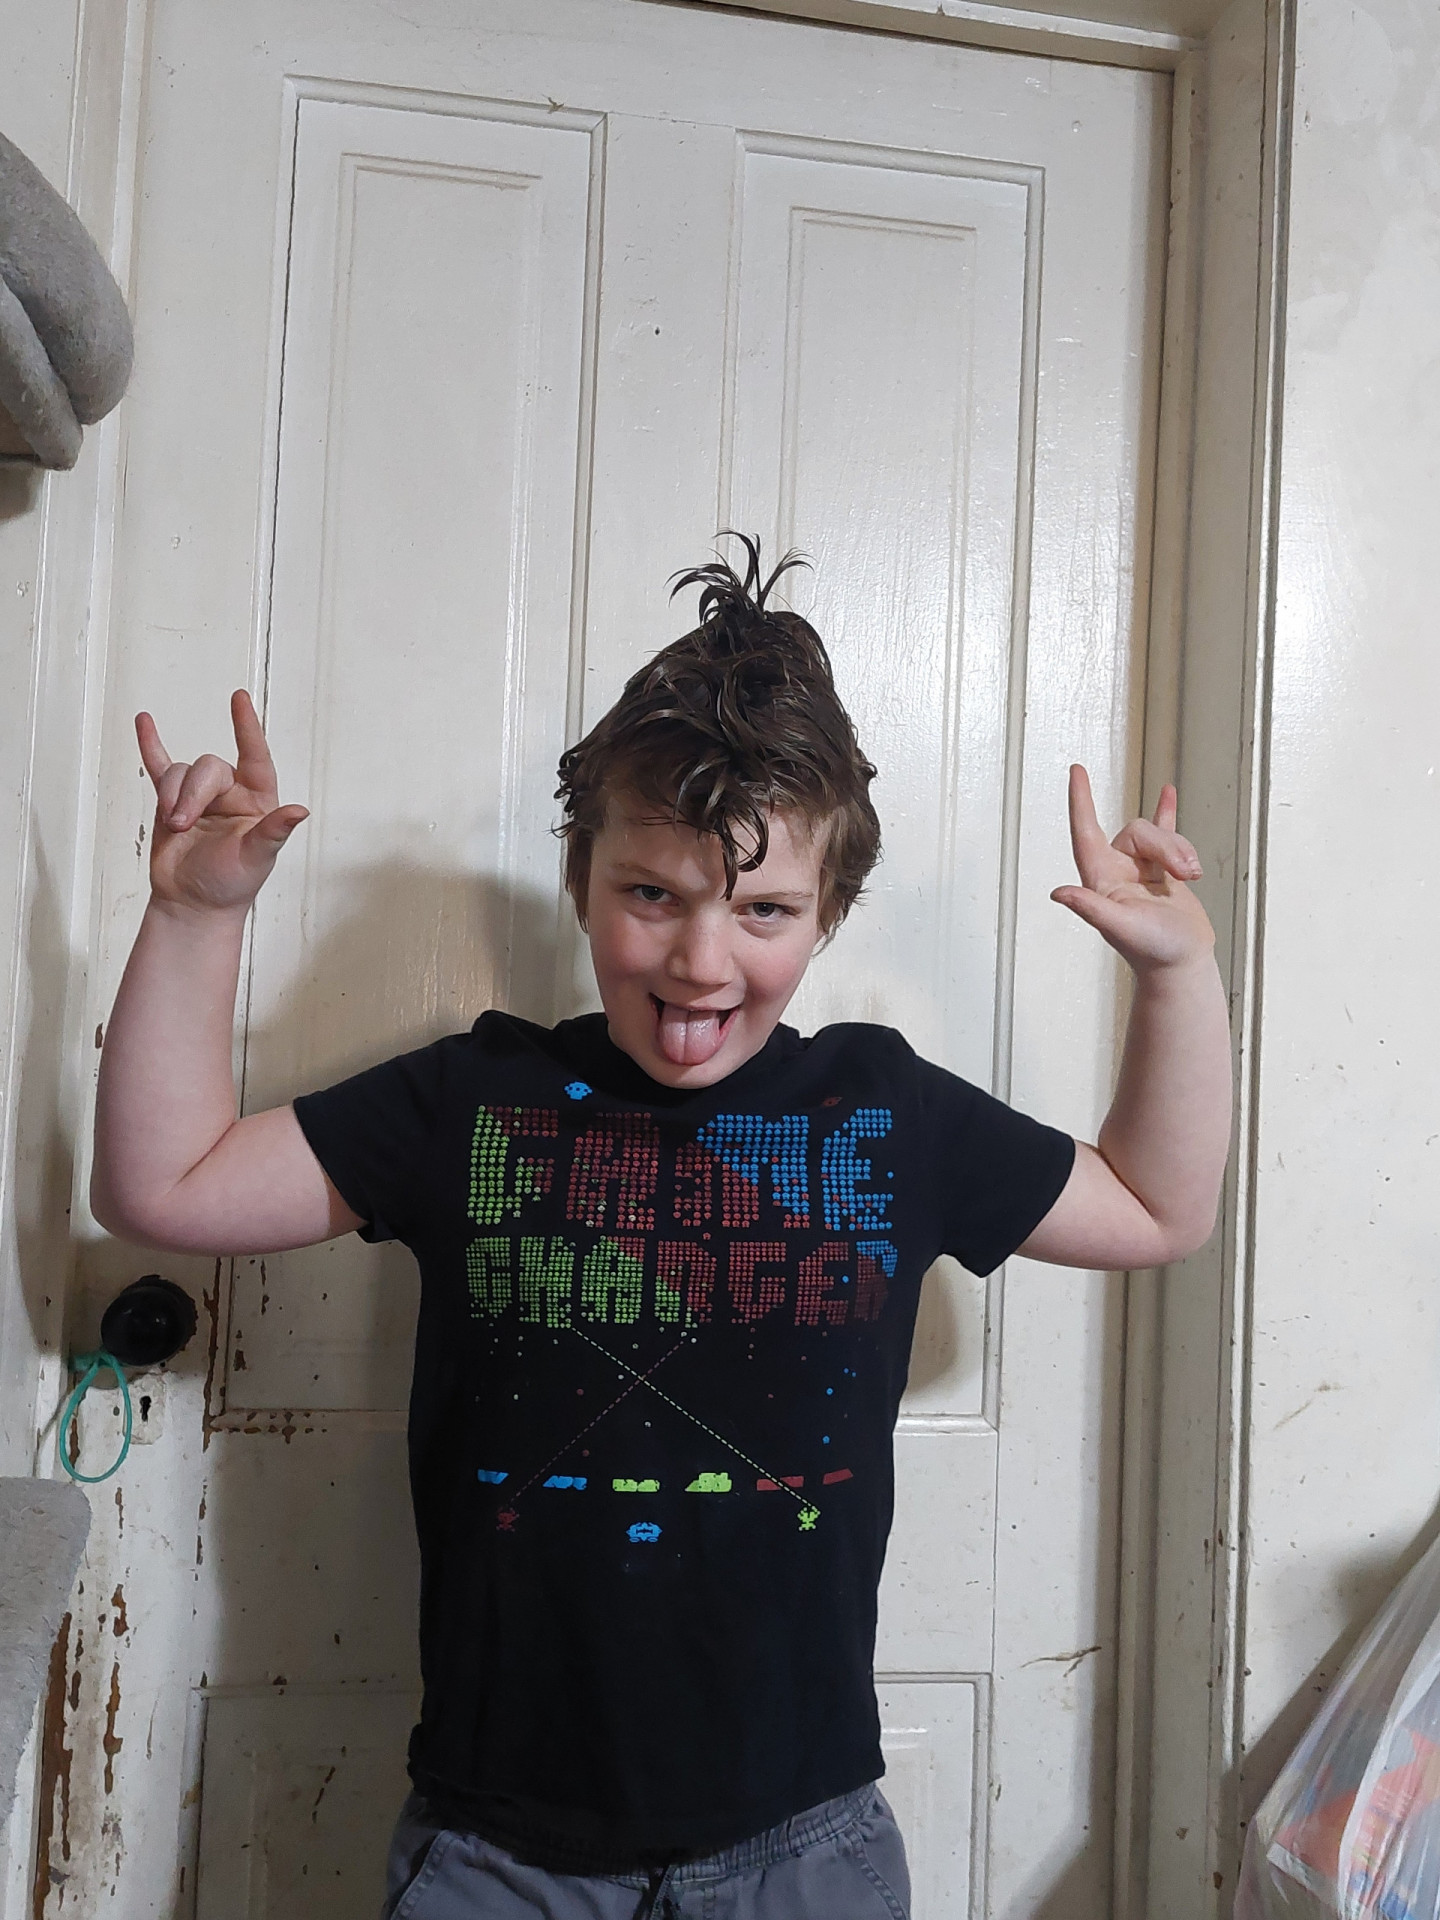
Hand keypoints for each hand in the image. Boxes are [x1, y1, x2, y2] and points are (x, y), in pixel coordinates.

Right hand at [137, 690, 307, 913]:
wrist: (193, 904)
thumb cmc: (231, 884)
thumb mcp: (256, 858)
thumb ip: (273, 831)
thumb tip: (299, 811)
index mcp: (258, 801)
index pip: (256, 757)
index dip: (247, 728)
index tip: (239, 699)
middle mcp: (231, 792)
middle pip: (208, 768)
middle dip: (192, 793)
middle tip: (182, 823)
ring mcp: (201, 795)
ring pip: (182, 772)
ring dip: (173, 795)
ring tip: (175, 826)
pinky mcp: (171, 802)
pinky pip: (160, 768)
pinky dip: (151, 746)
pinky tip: (144, 723)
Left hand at [1050, 765, 1214, 973]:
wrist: (1182, 964)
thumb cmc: (1153, 953)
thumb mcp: (1121, 927)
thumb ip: (1092, 908)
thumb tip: (1060, 893)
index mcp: (1101, 881)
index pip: (1085, 832)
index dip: (1080, 801)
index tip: (1077, 771)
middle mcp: (1117, 872)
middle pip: (1138, 831)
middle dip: (1166, 845)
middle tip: (1185, 874)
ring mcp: (1140, 870)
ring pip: (1158, 835)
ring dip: (1180, 850)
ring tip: (1191, 877)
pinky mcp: (1163, 871)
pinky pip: (1166, 833)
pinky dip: (1168, 813)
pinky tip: (1167, 794)